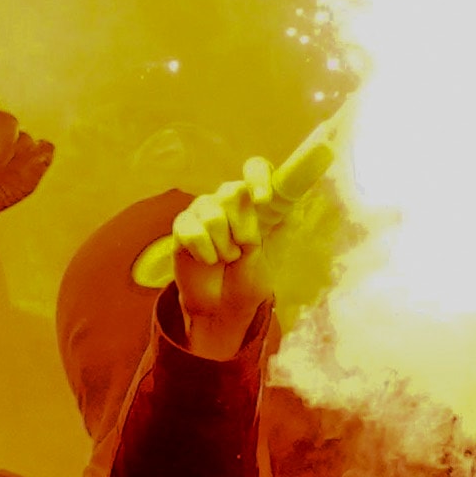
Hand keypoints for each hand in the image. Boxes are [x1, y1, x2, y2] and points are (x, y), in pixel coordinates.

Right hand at [169, 158, 277, 360]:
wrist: (221, 308)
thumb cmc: (249, 281)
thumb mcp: (272, 258)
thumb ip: (278, 231)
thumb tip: (292, 207)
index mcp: (255, 204)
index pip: (256, 169)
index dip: (258, 176)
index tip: (263, 200)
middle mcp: (228, 202)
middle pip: (232, 190)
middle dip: (242, 226)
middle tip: (244, 247)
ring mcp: (203, 212)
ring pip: (213, 214)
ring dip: (224, 246)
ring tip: (226, 259)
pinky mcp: (182, 227)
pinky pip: (191, 231)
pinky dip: (204, 252)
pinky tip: (207, 260)